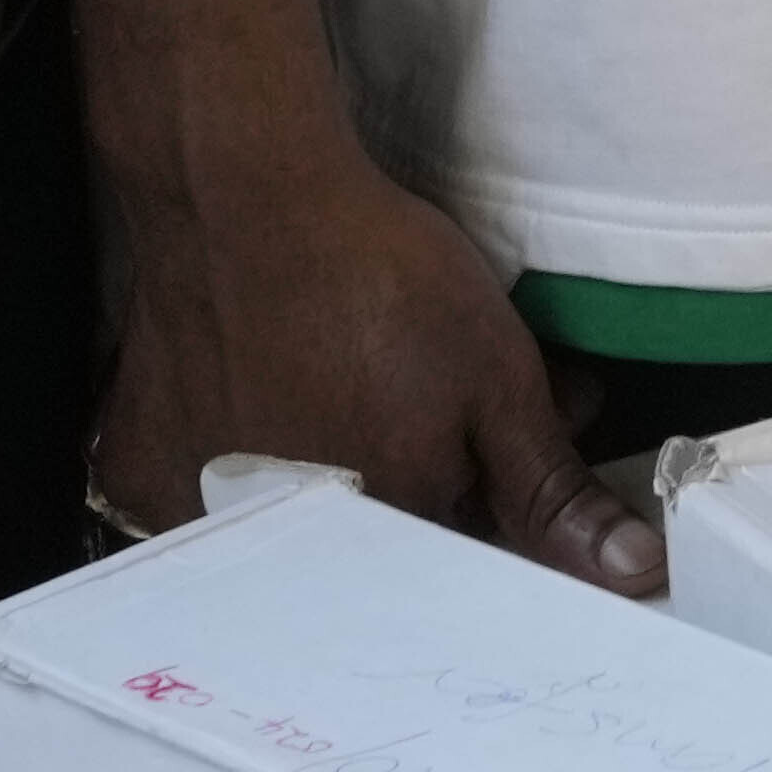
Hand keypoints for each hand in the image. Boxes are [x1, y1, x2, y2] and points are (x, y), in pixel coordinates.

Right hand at [88, 129, 647, 588]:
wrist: (242, 197)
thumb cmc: (375, 285)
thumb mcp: (499, 386)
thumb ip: (554, 491)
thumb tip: (629, 573)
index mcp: (384, 541)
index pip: (460, 561)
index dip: (499, 500)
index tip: (508, 447)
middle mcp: (286, 551)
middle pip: (381, 539)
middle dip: (435, 479)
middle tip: (442, 393)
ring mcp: (199, 516)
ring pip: (302, 514)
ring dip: (345, 462)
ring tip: (356, 375)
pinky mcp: (141, 471)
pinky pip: (215, 491)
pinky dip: (253, 451)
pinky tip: (272, 385)